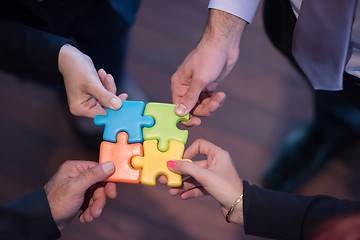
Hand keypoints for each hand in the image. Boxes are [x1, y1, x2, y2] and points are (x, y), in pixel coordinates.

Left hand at [44, 160, 115, 229]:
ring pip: (96, 195)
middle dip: (98, 200)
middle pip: (99, 185)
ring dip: (94, 207)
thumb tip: (110, 165)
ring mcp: (78, 186)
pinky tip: (83, 217)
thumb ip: (93, 175)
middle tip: (96, 211)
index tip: (112, 194)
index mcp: (75, 168)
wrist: (44, 221)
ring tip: (88, 217)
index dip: (108, 182)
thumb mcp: (76, 187)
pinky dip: (89, 210)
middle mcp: (77, 175)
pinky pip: (91, 201)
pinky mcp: (78, 197)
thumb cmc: (55, 202)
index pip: (99, 170)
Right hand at [59, 44, 123, 117]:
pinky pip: (105, 92)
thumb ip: (105, 96)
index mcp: (81, 108)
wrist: (70, 57)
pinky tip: (101, 74)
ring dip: (108, 86)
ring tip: (103, 74)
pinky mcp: (93, 95)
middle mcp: (84, 107)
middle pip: (106, 106)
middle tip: (109, 79)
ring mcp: (89, 101)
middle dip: (110, 92)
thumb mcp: (92, 83)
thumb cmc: (76, 69)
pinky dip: (106, 84)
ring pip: (107, 98)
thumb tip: (118, 106)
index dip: (114, 108)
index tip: (124, 98)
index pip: (102, 114)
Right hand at [164, 139, 243, 223]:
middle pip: (194, 164)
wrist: (240, 208)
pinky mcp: (213, 187)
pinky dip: (191, 191)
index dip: (188, 152)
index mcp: (217, 154)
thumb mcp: (204, 176)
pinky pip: (199, 186)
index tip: (179, 161)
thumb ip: (187, 169)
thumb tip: (171, 163)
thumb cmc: (226, 187)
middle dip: (181, 173)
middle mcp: (216, 163)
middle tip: (168, 179)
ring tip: (173, 192)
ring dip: (184, 184)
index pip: (200, 145)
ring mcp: (214, 175)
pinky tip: (182, 196)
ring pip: (195, 177)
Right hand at [171, 9, 245, 125]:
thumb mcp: (200, 80)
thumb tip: (178, 113)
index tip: (197, 123)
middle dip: (204, 109)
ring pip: (202, 105)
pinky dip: (216, 100)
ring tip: (220, 97)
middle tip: (215, 104)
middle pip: (192, 108)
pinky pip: (209, 100)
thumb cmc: (209, 57)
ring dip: (212, 104)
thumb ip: (190, 98)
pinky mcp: (208, 85)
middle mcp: (186, 87)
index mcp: (178, 84)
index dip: (186, 117)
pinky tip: (221, 94)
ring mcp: (197, 86)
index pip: (178, 107)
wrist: (224, 44)